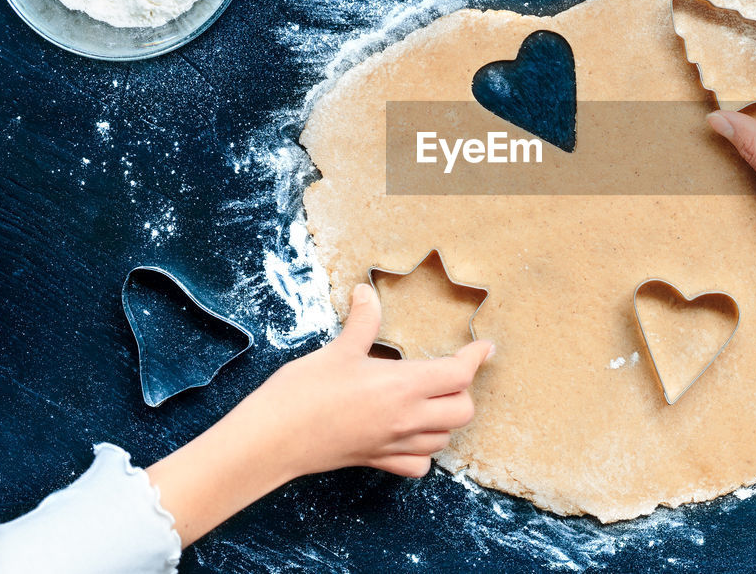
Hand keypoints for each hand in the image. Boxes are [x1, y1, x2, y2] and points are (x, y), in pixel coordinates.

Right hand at [147, 284, 493, 545]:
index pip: (457, 374)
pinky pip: (417, 464)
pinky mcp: (376, 460)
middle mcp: (405, 418)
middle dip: (463, 390)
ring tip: (434, 401)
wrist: (272, 440)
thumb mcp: (336, 350)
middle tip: (449, 372)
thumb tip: (366, 292)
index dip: (475, 358)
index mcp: (402, 386)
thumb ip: (362, 322)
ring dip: (447, 420)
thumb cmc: (302, 393)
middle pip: (462, 411)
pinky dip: (424, 452)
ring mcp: (393, 443)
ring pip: (443, 439)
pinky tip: (412, 435)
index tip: (483, 347)